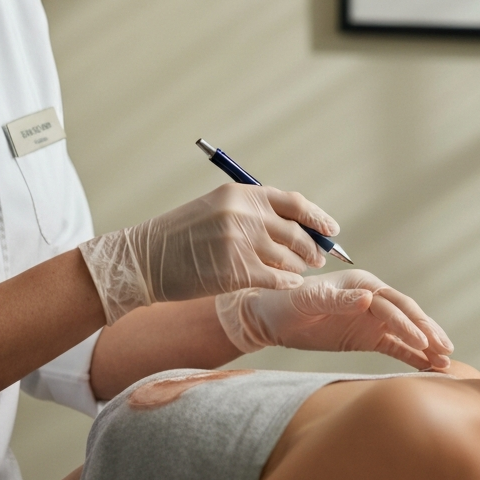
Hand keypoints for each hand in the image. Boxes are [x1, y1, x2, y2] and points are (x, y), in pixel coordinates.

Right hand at [79, 184, 337, 323]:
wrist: (147, 257)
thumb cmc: (182, 235)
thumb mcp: (217, 208)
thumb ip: (253, 212)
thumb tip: (294, 224)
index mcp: (241, 193)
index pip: (293, 203)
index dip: (317, 218)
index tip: (332, 230)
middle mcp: (243, 214)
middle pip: (296, 233)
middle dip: (312, 249)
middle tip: (317, 259)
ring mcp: (239, 243)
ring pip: (289, 259)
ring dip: (298, 268)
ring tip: (296, 273)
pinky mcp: (235, 271)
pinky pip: (276, 280)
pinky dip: (286, 284)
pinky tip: (287, 286)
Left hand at [214, 270, 453, 370]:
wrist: (270, 317)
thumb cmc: (285, 303)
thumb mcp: (307, 300)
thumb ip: (337, 299)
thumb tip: (367, 297)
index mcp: (358, 283)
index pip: (390, 303)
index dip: (408, 321)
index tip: (423, 340)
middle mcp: (370, 297)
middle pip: (405, 314)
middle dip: (426, 331)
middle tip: (446, 350)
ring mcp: (370, 318)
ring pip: (405, 331)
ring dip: (426, 344)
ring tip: (447, 362)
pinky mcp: (367, 336)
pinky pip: (396, 346)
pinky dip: (414, 356)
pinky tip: (431, 368)